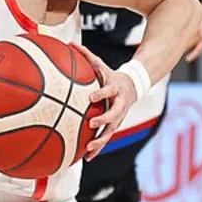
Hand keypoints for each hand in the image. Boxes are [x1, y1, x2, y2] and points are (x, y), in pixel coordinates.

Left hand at [72, 43, 136, 161]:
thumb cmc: (110, 74)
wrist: (132, 86)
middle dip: (104, 120)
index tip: (90, 97)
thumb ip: (86, 55)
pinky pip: (106, 138)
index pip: (109, 91)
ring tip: (89, 148)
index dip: (101, 93)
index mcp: (115, 88)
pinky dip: (98, 149)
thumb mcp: (101, 64)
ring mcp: (119, 117)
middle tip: (91, 124)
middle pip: (114, 114)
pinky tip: (87, 158)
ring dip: (101, 140)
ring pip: (111, 131)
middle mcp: (119, 104)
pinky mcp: (115, 126)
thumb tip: (69, 43)